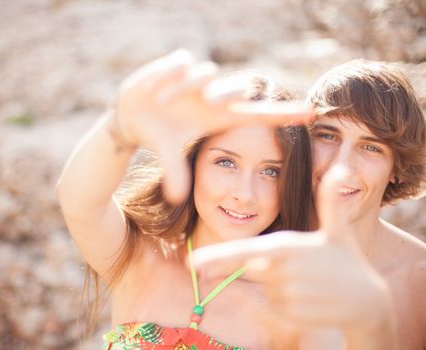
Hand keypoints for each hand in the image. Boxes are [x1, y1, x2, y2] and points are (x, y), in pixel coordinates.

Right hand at [115, 50, 311, 202]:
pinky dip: (169, 73)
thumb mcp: (168, 153)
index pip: (257, 115)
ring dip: (183, 87)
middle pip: (235, 89)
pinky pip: (182, 62)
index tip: (310, 112)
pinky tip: (155, 88)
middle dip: (228, 91)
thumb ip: (175, 173)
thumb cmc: (158, 134)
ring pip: (204, 72)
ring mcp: (195, 80)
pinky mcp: (177, 66)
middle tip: (210, 101)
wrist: (132, 115)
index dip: (282, 114)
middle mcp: (210, 97)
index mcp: (216, 117)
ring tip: (161, 101)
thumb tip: (176, 198)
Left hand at [191, 166, 394, 337]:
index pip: (245, 252)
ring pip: (265, 286)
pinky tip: (308, 296)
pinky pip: (275, 304)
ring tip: (307, 279)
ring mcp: (286, 295)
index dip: (218, 257)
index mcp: (288, 247)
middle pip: (247, 269)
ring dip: (276, 282)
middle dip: (220, 267)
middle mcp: (282, 271)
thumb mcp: (338, 229)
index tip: (193, 263)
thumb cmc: (348, 260)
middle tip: (194, 267)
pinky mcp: (291, 315)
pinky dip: (285, 300)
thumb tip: (340, 168)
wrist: (368, 301)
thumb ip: (329, 200)